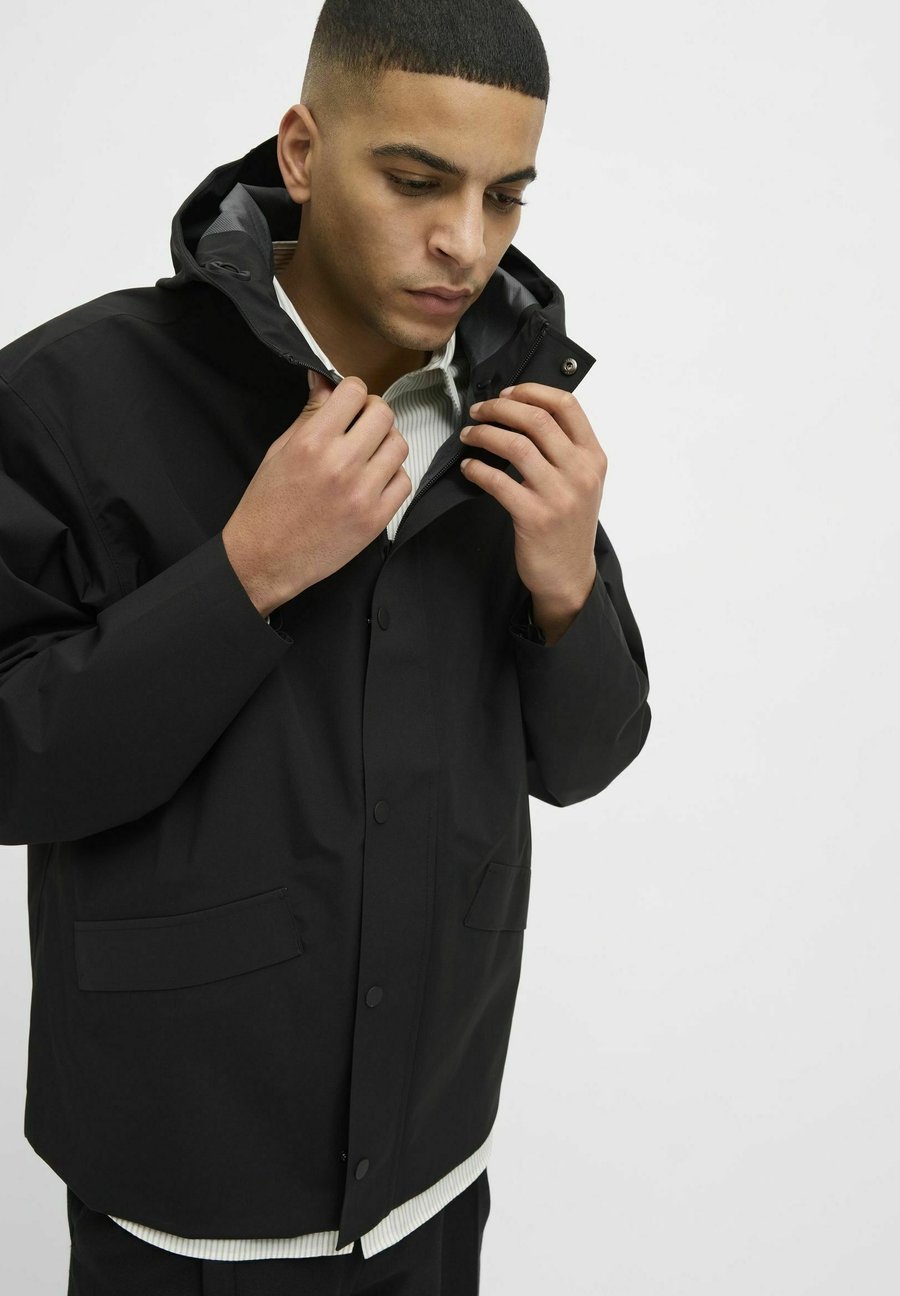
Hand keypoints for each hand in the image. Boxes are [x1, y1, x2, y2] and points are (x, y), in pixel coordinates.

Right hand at [222, 372, 410, 616]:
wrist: (265, 558)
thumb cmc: (267, 505)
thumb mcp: (279, 450)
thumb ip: (308, 415)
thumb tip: (325, 381)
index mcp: (312, 442)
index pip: (354, 392)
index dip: (352, 393)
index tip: (347, 404)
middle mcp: (340, 464)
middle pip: (384, 414)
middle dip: (372, 415)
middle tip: (360, 427)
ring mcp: (362, 493)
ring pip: (399, 445)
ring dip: (385, 444)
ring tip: (367, 456)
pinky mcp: (376, 518)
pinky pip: (404, 481)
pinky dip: (392, 477)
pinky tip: (372, 482)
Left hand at [458, 383, 605, 612]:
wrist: (569, 575)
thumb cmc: (569, 525)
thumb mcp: (582, 482)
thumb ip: (564, 449)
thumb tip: (523, 411)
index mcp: (593, 457)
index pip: (567, 406)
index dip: (532, 392)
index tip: (507, 394)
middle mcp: (580, 472)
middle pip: (536, 420)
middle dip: (499, 409)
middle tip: (478, 411)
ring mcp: (559, 495)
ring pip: (515, 445)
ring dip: (484, 434)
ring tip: (468, 435)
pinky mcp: (534, 516)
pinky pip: (498, 481)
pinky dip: (477, 469)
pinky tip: (469, 468)